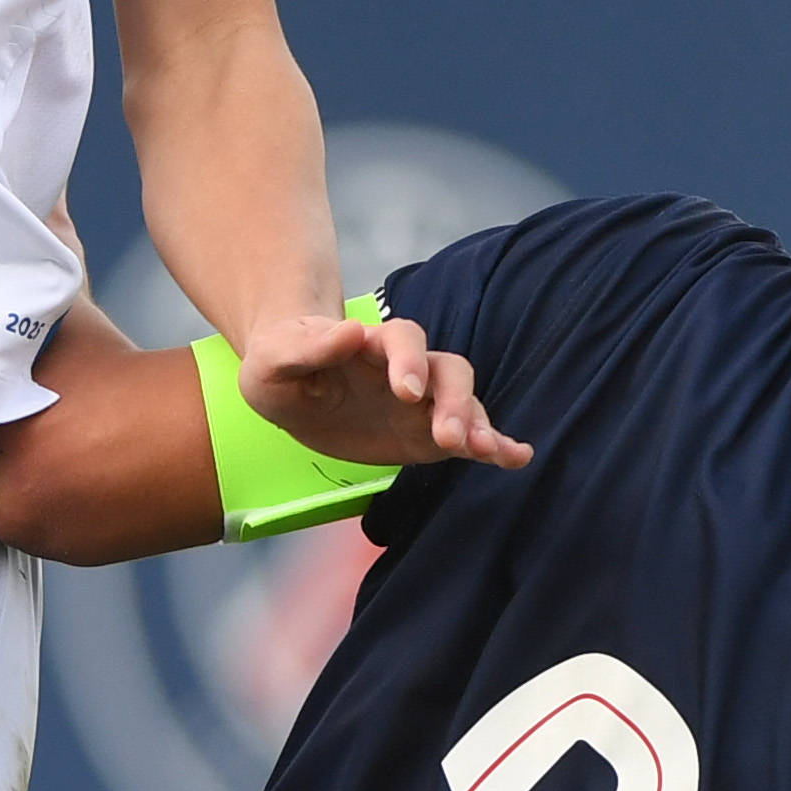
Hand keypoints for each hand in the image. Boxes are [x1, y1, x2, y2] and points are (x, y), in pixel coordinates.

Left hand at [238, 309, 530, 471]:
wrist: (291, 385)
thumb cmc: (279, 365)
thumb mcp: (274, 361)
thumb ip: (309, 348)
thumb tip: (352, 332)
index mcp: (371, 345)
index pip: (404, 340)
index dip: (409, 361)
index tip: (406, 390)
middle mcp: (408, 369)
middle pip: (448, 370)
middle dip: (453, 400)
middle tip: (446, 434)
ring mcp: (423, 402)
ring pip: (465, 403)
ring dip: (476, 424)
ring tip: (483, 451)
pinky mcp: (428, 434)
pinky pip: (469, 437)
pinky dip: (497, 445)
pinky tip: (517, 458)